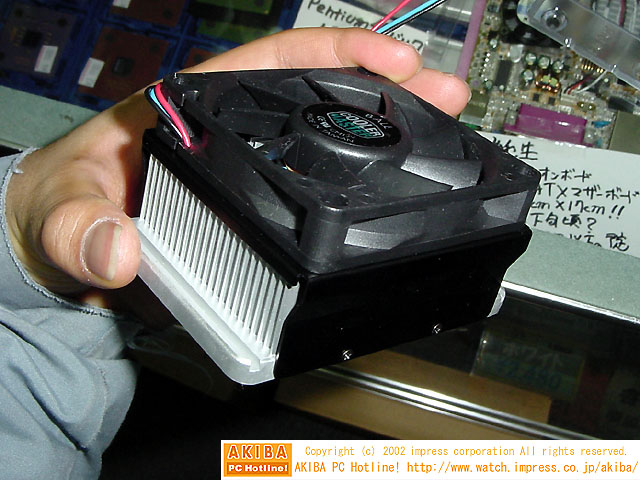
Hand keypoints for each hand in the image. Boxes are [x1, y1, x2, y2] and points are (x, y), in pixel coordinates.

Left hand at [5, 27, 469, 300]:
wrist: (62, 256)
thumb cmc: (61, 209)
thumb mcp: (61, 209)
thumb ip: (80, 226)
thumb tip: (119, 248)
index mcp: (194, 109)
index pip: (276, 61)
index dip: (340, 54)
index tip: (394, 60)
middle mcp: (232, 138)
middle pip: (323, 99)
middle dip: (389, 91)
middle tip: (446, 97)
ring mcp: (250, 180)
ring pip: (328, 149)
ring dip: (387, 141)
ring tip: (444, 140)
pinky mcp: (257, 221)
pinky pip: (315, 204)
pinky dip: (356, 199)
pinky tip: (390, 204)